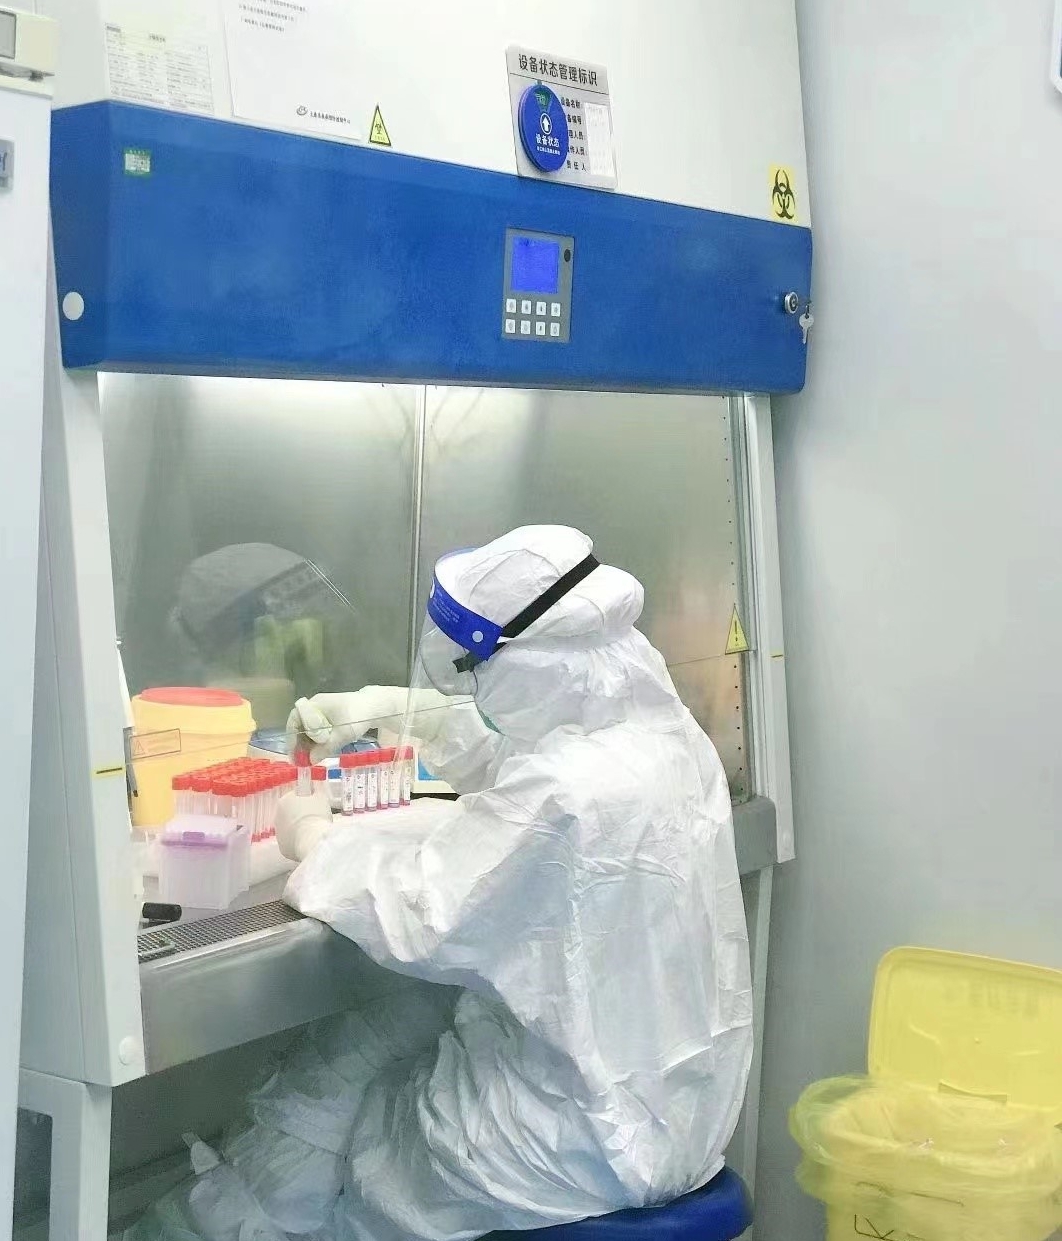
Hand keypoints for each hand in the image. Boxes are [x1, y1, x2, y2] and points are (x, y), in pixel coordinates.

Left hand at [275, 791, 333, 861]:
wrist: (313, 839)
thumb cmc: (316, 816)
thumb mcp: (320, 797)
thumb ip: (314, 793)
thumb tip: (312, 791)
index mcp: (284, 801)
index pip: (294, 797)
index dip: (306, 799)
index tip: (314, 802)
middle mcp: (277, 817)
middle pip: (291, 814)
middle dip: (301, 815)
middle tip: (315, 817)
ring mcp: (279, 834)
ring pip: (291, 829)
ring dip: (300, 829)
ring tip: (314, 831)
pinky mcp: (283, 848)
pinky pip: (293, 842)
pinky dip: (300, 842)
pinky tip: (310, 841)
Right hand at [286, 687, 408, 762]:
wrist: (377, 707)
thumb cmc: (358, 717)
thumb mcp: (342, 735)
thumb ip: (325, 748)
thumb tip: (311, 761)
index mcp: (314, 705)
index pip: (295, 721)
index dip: (292, 740)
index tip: (295, 755)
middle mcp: (316, 706)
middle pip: (300, 726)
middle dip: (299, 744)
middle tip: (300, 761)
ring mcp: (323, 710)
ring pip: (309, 729)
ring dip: (308, 744)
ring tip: (309, 760)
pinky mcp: (331, 716)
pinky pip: (319, 729)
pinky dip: (317, 741)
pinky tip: (319, 752)